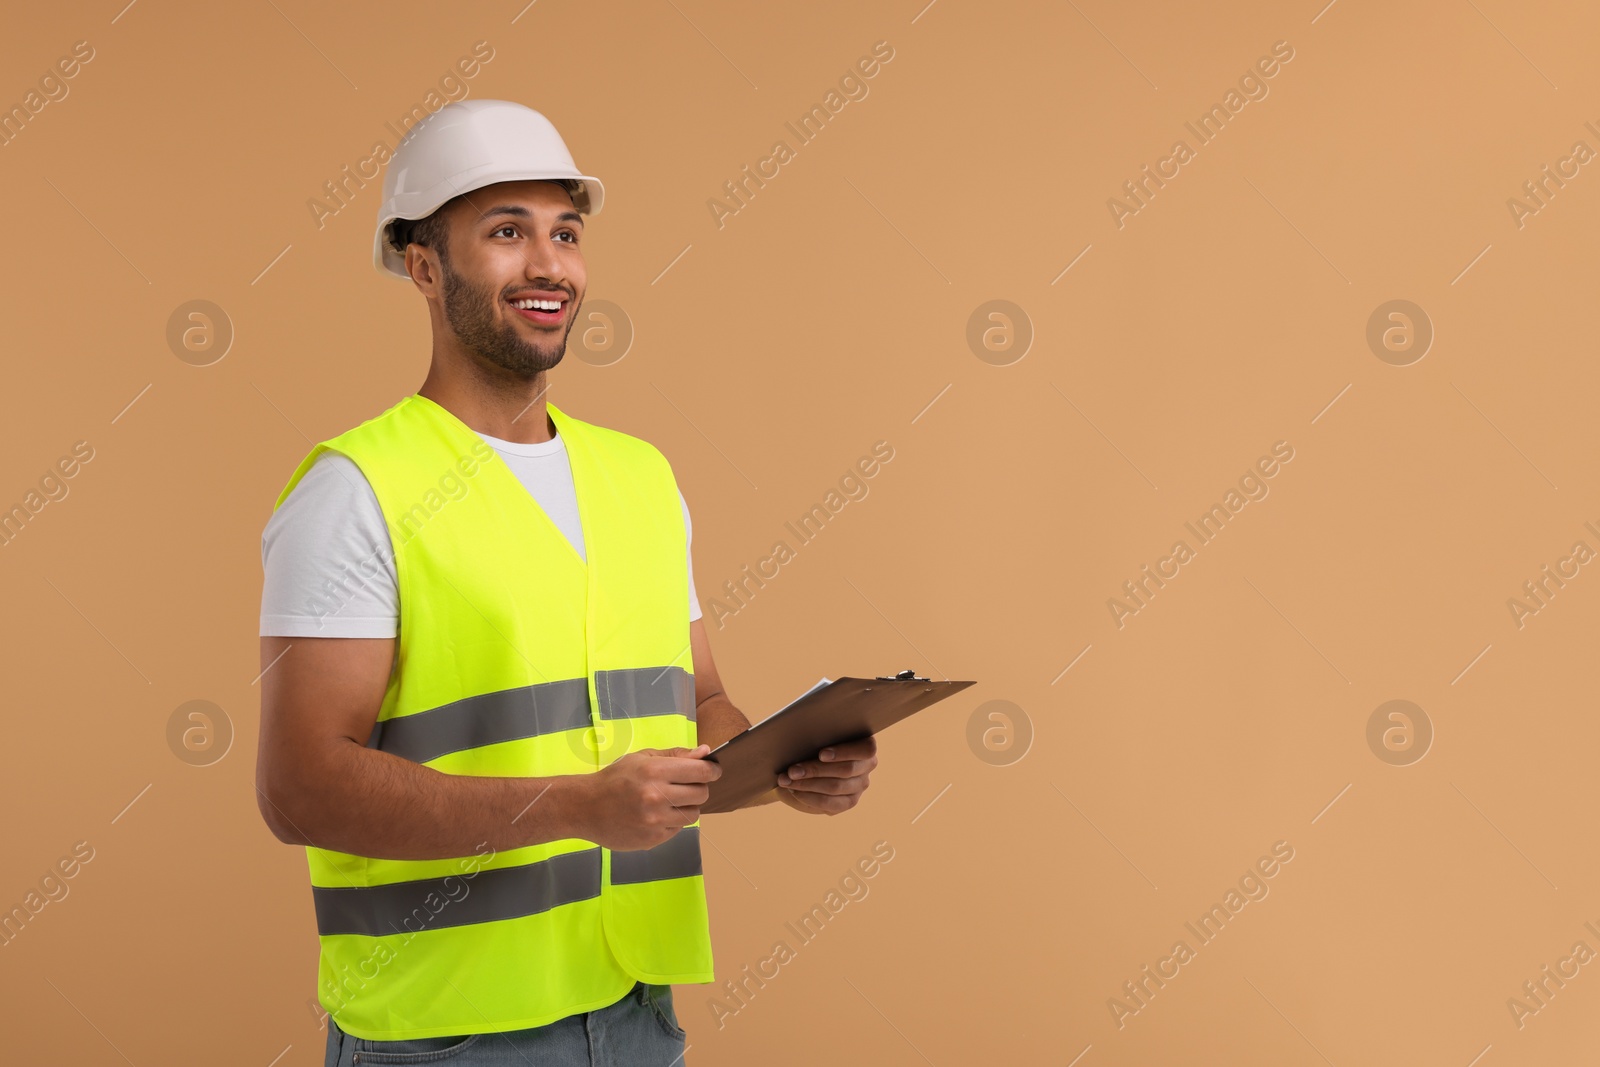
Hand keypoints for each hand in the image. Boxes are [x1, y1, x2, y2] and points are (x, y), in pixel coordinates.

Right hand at [582, 744, 720, 850]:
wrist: (585, 808)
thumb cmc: (615, 779)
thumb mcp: (643, 758)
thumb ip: (676, 755)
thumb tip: (705, 753)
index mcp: (655, 771)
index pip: (701, 772)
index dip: (712, 771)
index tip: (713, 771)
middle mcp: (657, 796)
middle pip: (702, 794)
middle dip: (698, 788)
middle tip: (685, 786)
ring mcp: (655, 821)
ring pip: (693, 814)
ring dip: (687, 806)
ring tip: (669, 801)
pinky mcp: (653, 839)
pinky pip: (678, 829)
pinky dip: (672, 821)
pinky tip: (656, 814)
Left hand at [775, 736, 876, 815]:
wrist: (806, 766)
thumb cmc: (812, 744)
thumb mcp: (815, 737)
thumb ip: (816, 736)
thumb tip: (799, 736)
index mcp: (865, 744)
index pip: (866, 749)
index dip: (844, 752)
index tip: (821, 754)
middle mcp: (867, 766)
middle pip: (847, 770)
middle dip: (815, 770)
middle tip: (792, 770)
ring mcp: (859, 786)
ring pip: (836, 787)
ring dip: (808, 784)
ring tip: (786, 781)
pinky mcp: (848, 802)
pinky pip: (830, 803)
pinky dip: (809, 797)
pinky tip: (794, 791)